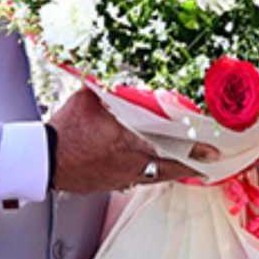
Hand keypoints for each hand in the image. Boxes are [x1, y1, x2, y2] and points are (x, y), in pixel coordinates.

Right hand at [49, 88, 216, 192]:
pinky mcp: (112, 185)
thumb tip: (118, 73)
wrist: (45, 161)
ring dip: (174, 171)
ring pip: (157, 177)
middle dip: (192, 165)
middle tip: (209, 163)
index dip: (193, 149)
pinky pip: (140, 181)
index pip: (168, 145)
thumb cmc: (65, 131)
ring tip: (190, 166)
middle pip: (170, 168)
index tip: (213, 151)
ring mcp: (122, 178)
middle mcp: (129, 164)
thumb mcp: (88, 100)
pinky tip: (156, 170)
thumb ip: (107, 87)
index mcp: (127, 141)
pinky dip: (153, 175)